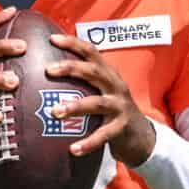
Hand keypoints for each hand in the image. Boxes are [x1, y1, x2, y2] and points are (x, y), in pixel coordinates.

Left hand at [44, 40, 156, 163]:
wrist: (142, 137)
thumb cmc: (112, 112)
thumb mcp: (102, 92)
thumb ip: (83, 83)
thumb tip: (46, 74)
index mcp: (109, 75)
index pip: (92, 52)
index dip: (73, 43)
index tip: (52, 39)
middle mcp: (116, 86)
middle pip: (94, 71)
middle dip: (71, 68)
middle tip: (48, 70)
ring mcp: (120, 107)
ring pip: (97, 103)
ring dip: (75, 106)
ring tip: (54, 112)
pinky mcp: (122, 128)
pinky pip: (103, 135)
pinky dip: (88, 143)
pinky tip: (72, 149)